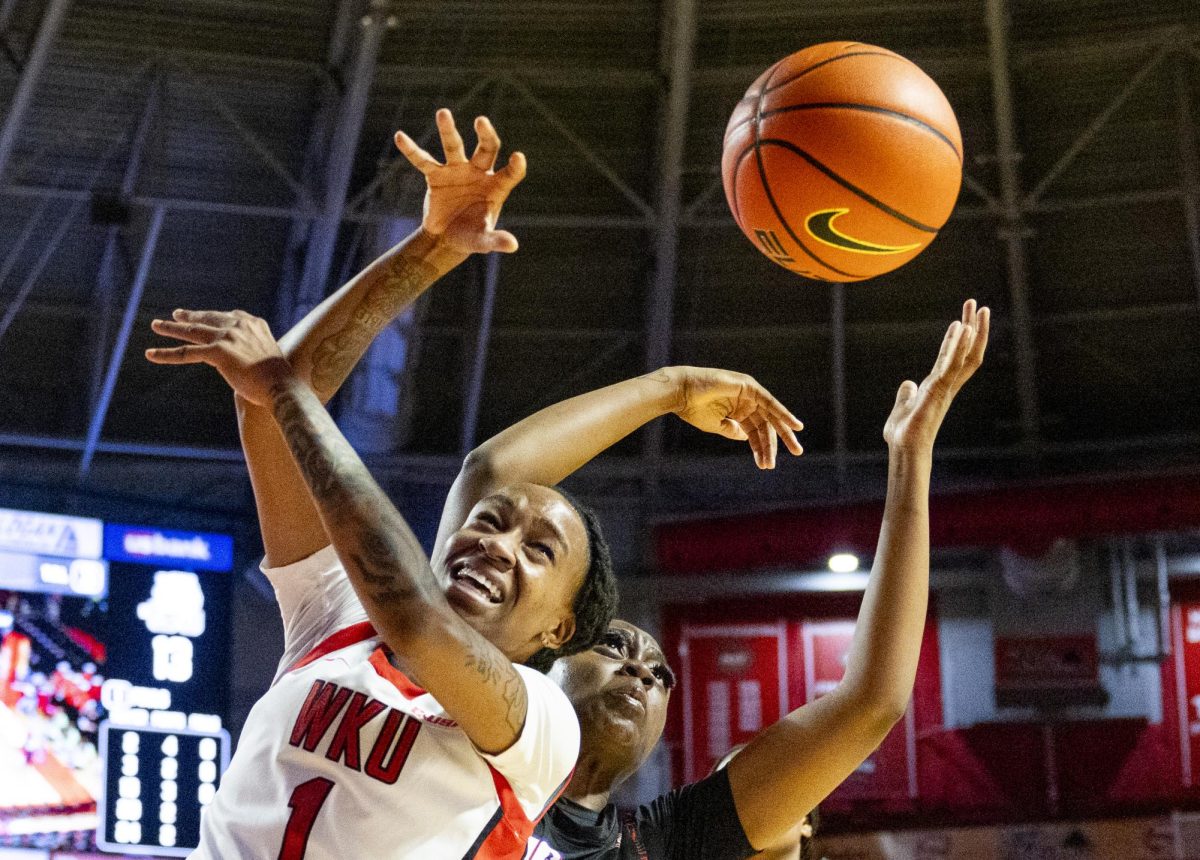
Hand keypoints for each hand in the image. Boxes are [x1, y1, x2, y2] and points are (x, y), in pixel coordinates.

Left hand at [145, 310, 293, 406]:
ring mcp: (227, 337)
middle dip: (190, 316)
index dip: (214, 317)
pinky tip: (151, 354)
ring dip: (171, 328)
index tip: (205, 316)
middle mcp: (239, 326)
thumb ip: (254, 352)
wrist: (281, 385)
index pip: (230, 316)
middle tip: (176, 315)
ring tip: (157, 325)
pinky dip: (166, 354)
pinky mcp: (217, 352)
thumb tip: (247, 364)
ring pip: (193, 331)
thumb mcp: (269, 357)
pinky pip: (187, 352)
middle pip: (208, 319)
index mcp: (254, 324)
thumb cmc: (279, 379)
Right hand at [394, 109, 525, 255]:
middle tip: (481, 121)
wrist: (446, 238)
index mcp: (497, 187)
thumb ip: (496, 240)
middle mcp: (479, 173)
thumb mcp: (483, 241)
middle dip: (485, 135)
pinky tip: (400, 137)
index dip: (515, 166)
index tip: (518, 157)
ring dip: (449, 131)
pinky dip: (412, 150)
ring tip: (443, 113)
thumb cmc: (471, 237)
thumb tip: (513, 246)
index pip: (511, 173)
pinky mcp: (436, 175)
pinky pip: (423, 161)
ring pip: (454, 147)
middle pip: (486, 149)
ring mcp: (457, 171)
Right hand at [668, 366, 803, 468]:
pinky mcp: (749, 387)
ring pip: (771, 415)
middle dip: (778, 441)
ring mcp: (748, 394)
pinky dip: (784, 414)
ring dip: (785, 431)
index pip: (754, 432)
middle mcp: (745, 402)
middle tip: (796, 453)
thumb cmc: (693, 409)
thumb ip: (732, 431)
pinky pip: (770, 403)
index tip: (765, 465)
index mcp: (736, 411)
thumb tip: (747, 438)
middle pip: (767, 424)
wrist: (681, 393)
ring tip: (796, 448)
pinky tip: (795, 426)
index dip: (761, 448)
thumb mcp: (716, 425)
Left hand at [883, 300, 989, 452]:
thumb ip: (907, 393)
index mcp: (941, 385)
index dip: (962, 337)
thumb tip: (908, 383)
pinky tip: (961, 328)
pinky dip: (957, 346)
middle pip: (968, 351)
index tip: (965, 317)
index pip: (957, 356)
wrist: (904, 447)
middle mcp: (948, 384)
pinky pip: (951, 364)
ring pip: (965, 355)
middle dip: (974, 327)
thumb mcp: (904, 405)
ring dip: (971, 331)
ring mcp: (945, 387)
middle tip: (977, 304)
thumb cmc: (904, 432)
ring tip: (976, 309)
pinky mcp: (938, 390)